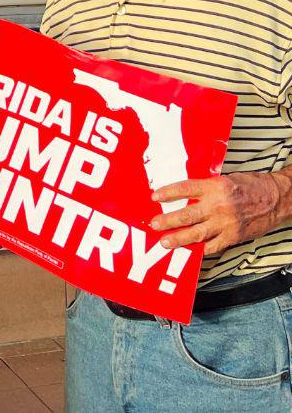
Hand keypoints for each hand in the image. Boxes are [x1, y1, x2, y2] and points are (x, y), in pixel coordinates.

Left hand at [151, 171, 291, 254]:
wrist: (277, 198)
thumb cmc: (250, 186)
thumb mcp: (224, 180)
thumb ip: (206, 189)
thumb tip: (184, 196)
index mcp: (214, 187)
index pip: (185, 189)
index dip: (168, 193)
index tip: (154, 197)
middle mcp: (218, 205)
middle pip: (187, 214)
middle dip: (168, 221)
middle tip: (154, 224)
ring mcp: (226, 223)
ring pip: (197, 233)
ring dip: (179, 239)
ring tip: (165, 242)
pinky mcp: (234, 236)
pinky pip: (213, 246)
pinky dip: (201, 249)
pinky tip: (190, 251)